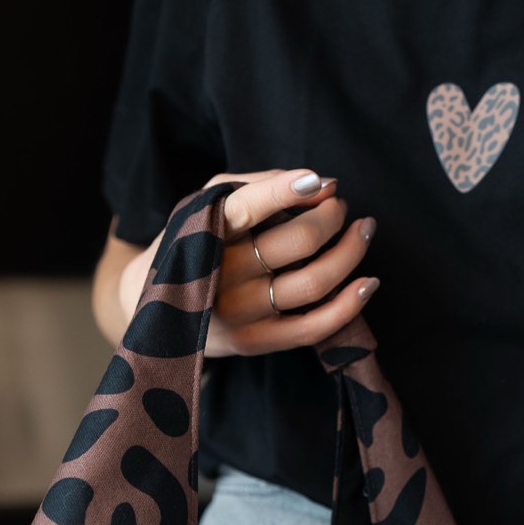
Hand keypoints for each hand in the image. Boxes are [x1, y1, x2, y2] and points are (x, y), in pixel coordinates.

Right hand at [116, 167, 378, 357]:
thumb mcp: (208, 202)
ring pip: (312, 283)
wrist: (155, 304)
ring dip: (350, 252)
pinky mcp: (254, 342)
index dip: (286, 192)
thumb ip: (259, 186)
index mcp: (200, 231)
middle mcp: (217, 275)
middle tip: (340, 207)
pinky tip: (368, 282)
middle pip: (294, 243)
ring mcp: (236, 314)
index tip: (324, 182)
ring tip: (362, 231)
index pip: (246, 208)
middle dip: (330, 218)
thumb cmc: (194, 239)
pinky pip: (314, 328)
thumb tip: (324, 185)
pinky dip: (349, 304)